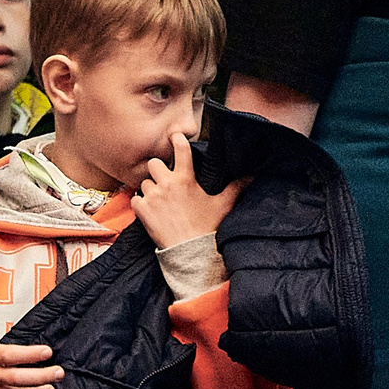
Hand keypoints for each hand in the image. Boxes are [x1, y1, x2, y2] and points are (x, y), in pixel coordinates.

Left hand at [131, 132, 243, 248]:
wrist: (190, 252)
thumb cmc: (207, 227)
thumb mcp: (223, 204)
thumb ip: (236, 187)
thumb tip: (253, 175)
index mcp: (186, 179)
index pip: (181, 150)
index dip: (177, 140)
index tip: (174, 136)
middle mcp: (167, 184)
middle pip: (154, 163)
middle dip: (158, 169)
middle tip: (165, 179)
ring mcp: (153, 197)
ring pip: (144, 182)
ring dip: (150, 188)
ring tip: (160, 199)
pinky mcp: (142, 211)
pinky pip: (135, 198)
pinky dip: (140, 203)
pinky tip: (150, 210)